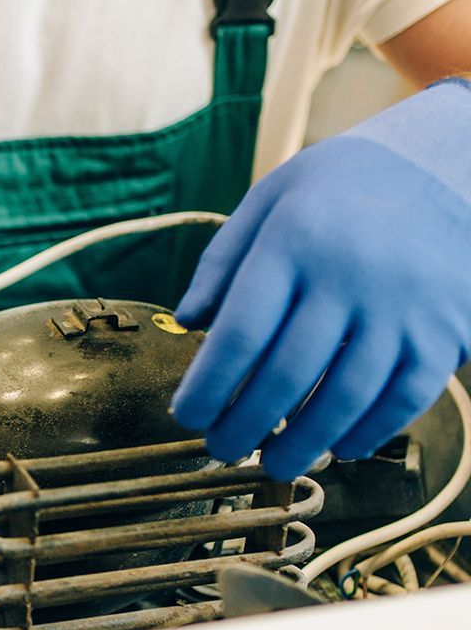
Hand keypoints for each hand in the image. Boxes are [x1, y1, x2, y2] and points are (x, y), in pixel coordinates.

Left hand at [172, 78, 470, 480]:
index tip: (185, 417)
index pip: (240, 332)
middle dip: (245, 424)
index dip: (208, 386)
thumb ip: (223, 260)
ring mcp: (404, 306)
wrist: (450, 164)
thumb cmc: (340, 189)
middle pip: (286, 374)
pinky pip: (405, 397)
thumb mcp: (272, 199)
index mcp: (295, 241)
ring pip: (345, 396)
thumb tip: (185, 323)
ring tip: (274, 464)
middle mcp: (350, 276)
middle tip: (220, 449)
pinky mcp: (446, 330)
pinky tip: (339, 447)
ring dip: (304, 442)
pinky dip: (369, 431)